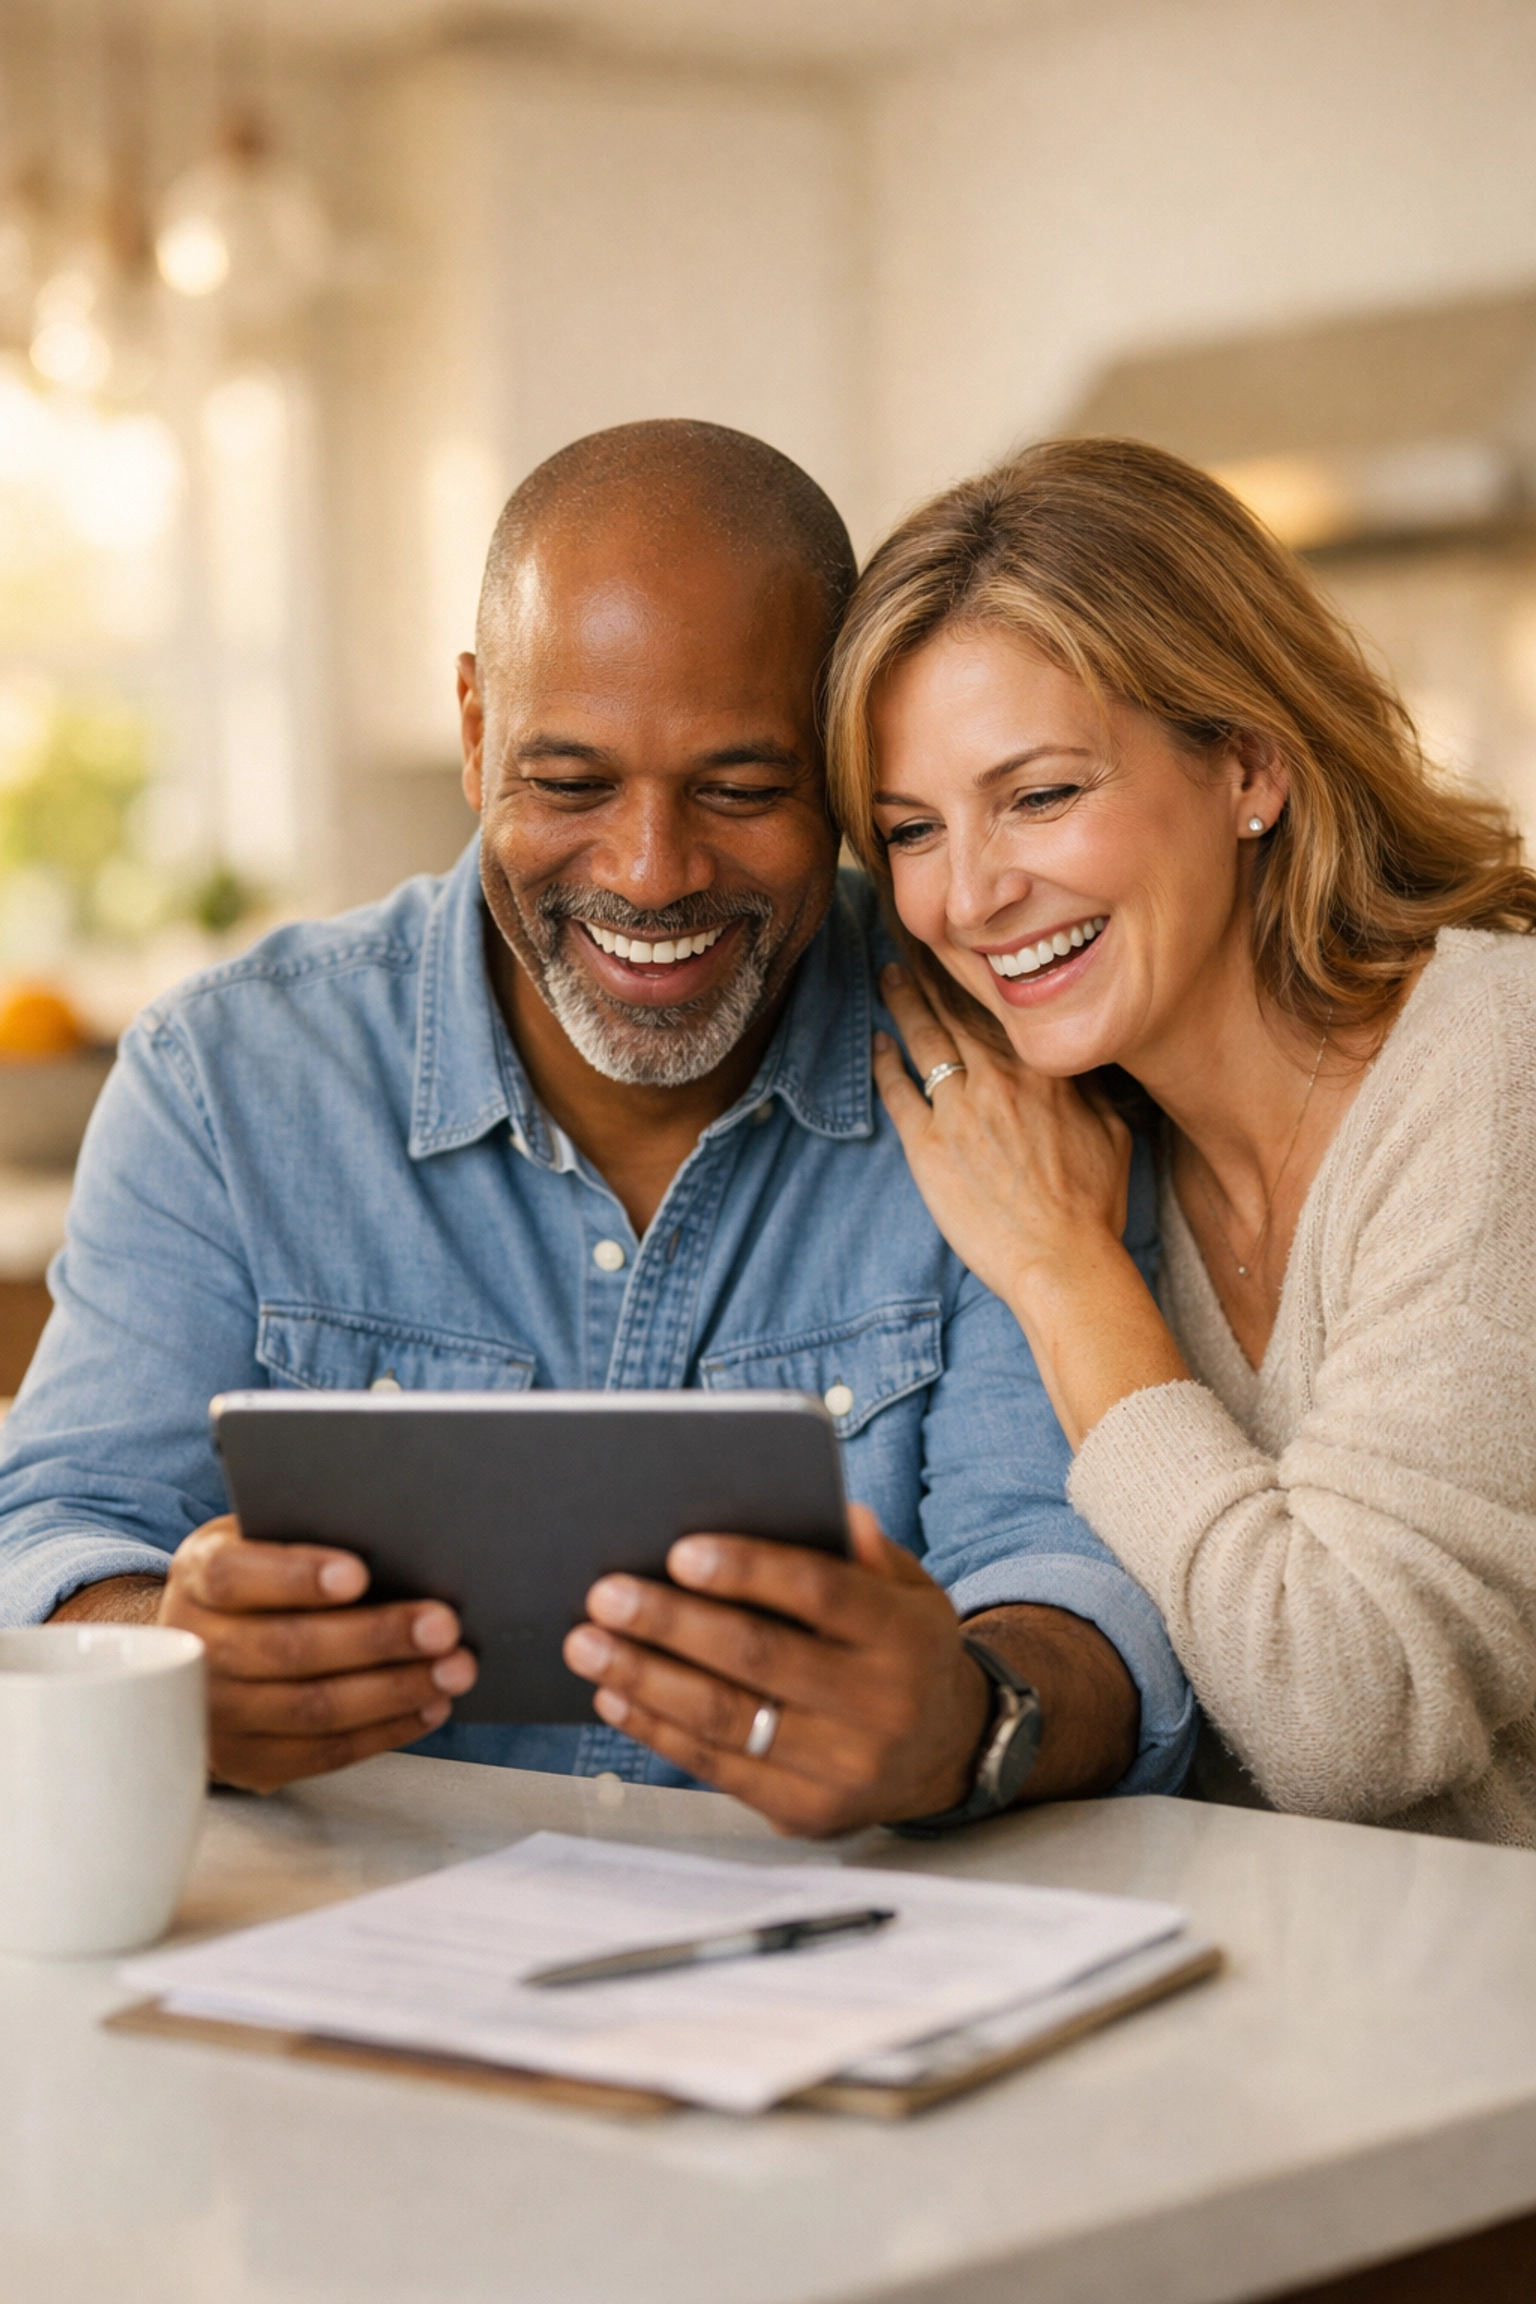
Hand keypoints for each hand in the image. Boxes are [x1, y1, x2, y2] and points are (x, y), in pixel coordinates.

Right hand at [153, 1516, 478, 1792]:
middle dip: (375, 1638)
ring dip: (395, 1690)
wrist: (203, 1652)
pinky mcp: (249, 1761)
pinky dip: (386, 1730)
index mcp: (200, 1578)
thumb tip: (397, 1539)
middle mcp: (198, 1650)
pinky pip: (324, 1753)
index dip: (297, 1577)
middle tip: (443, 1625)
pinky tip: (430, 1705)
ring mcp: (218, 1714)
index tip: (358, 1574)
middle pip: (288, 1649)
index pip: (236, 1577)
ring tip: (454, 1669)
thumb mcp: (262, 1542)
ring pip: (312, 1709)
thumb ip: (306, 1536)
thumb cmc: (259, 1580)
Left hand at [562, 1505, 990, 1837]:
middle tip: (607, 1595)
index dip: (749, 1571)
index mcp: (905, 1636)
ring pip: (726, 1718)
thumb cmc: (904, 1650)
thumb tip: (831, 1511)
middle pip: (759, 1657)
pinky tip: (616, 1695)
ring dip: (644, 1678)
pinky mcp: (805, 1812)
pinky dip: (656, 1729)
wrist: (946, 1753)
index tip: (680, 1552)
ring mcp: (844, 1768)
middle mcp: (881, 1706)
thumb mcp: (908, 1591)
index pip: (821, 1594)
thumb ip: (866, 1553)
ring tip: (586, 1644)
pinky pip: (716, 1767)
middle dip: (671, 1624)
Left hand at [872, 964, 1130, 1304]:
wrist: (1062, 1262)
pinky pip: (897, 1092)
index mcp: (1045, 1072)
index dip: (982, 976)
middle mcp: (999, 1079)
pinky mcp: (928, 1146)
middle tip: (914, 946)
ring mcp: (958, 1110)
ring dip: (904, 1004)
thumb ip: (1088, 1092)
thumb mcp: (1113, 1134)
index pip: (1005, 1009)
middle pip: (958, 1012)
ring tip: (889, 978)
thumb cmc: (1094, 1207)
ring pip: (924, 1040)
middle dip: (934, 975)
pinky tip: (876, 1043)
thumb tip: (1077, 1067)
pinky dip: (883, 1063)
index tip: (970, 952)